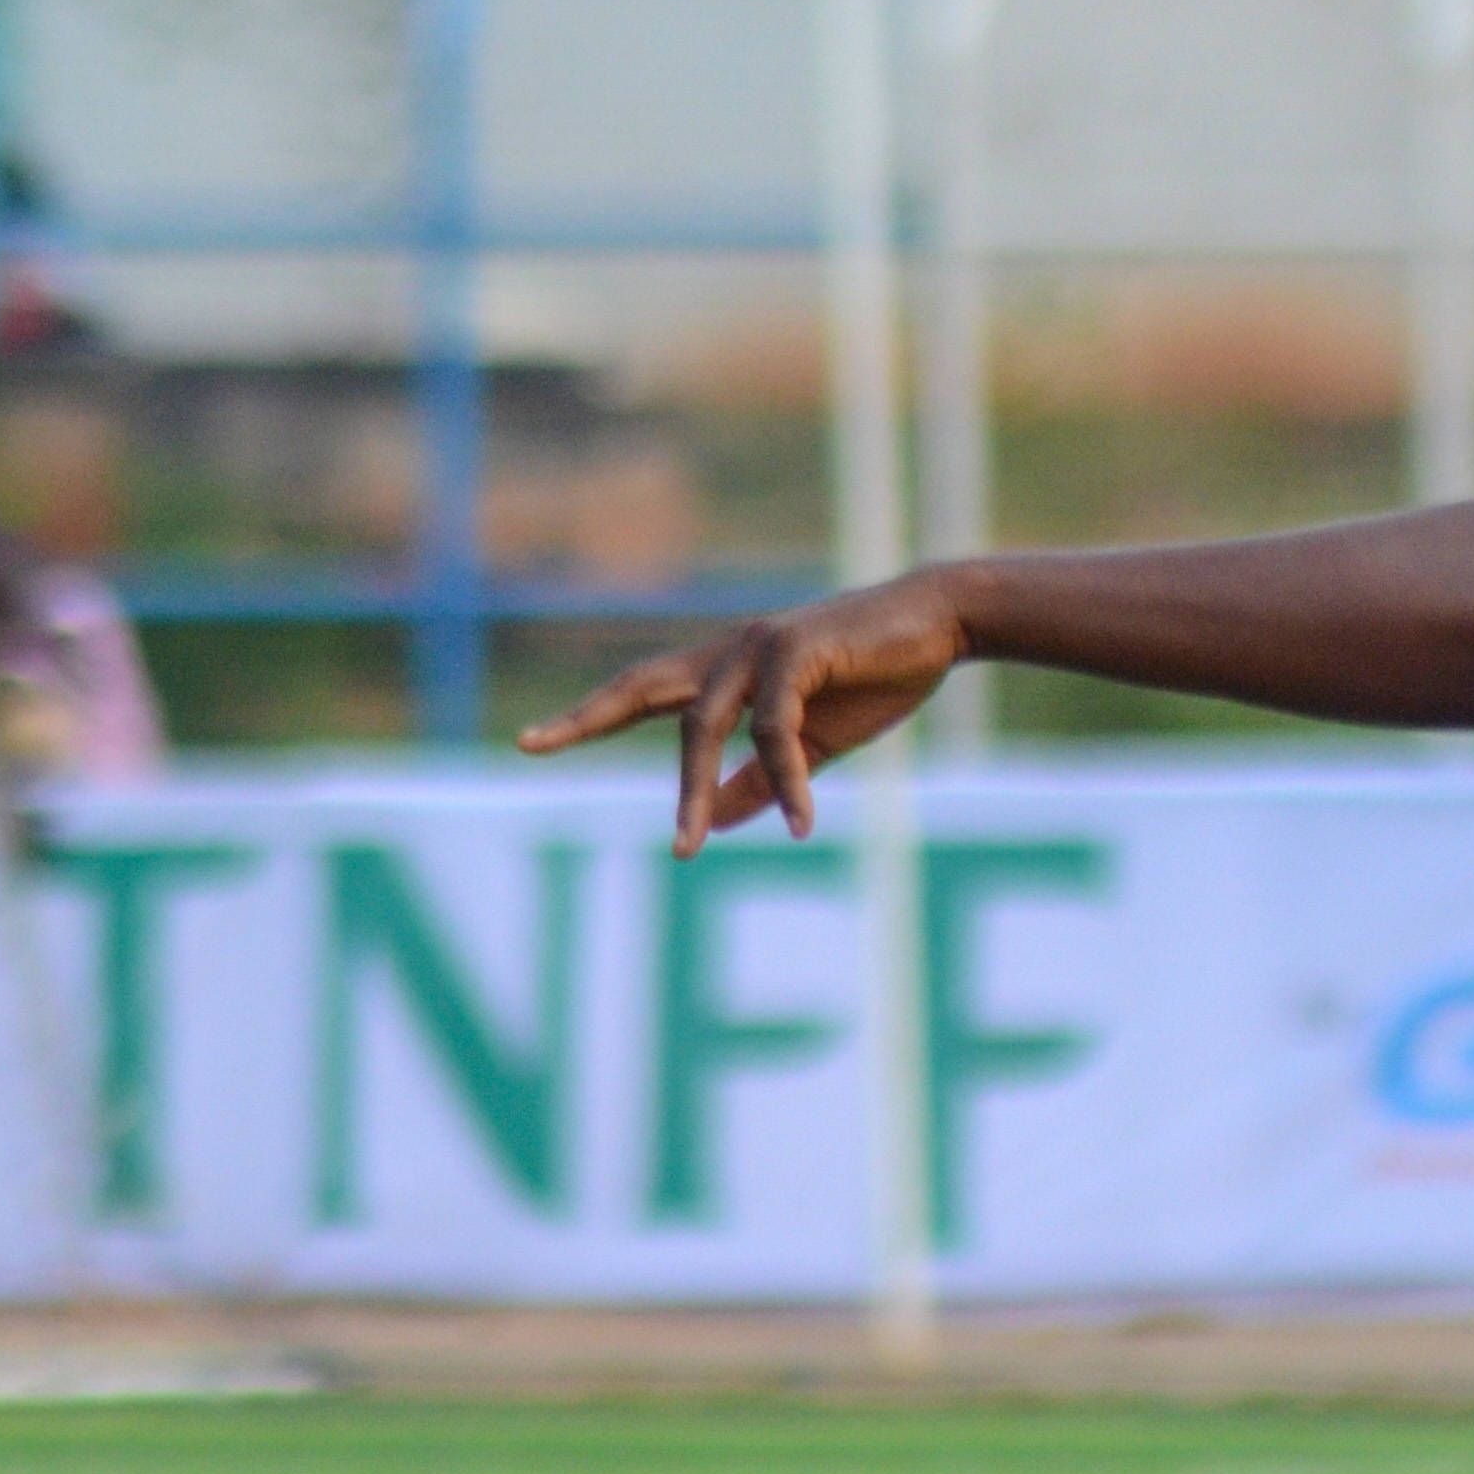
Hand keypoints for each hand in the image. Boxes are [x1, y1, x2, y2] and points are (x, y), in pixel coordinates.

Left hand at [517, 574, 965, 854]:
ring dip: (690, 790)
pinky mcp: (795, 651)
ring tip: (682, 849)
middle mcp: (731, 651)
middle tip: (530, 744)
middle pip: (642, 687)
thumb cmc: (880, 676)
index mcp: (729, 668)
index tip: (534, 741)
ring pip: (701, 724)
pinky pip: (774, 730)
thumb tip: (709, 822)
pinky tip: (802, 822)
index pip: (646, 692)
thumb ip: (760, 780)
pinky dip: (784, 780)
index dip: (592, 717)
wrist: (943, 624)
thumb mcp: (815, 743)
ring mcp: (759, 647)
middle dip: (587, 717)